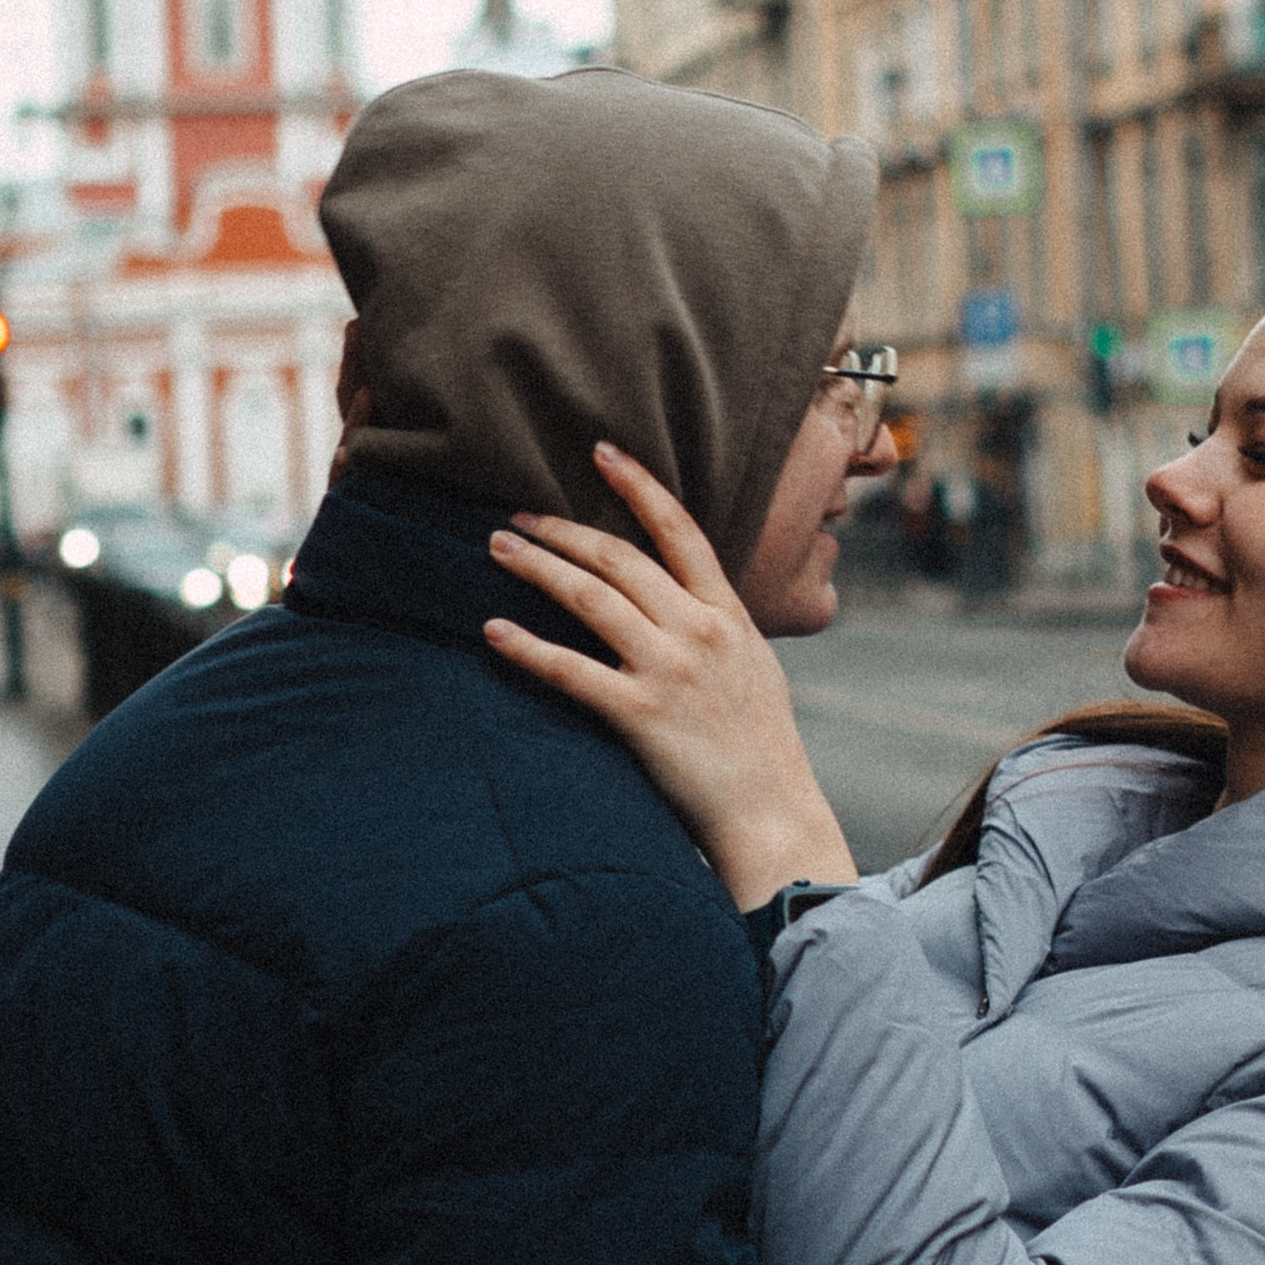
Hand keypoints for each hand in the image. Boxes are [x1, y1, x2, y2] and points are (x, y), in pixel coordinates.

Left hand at [484, 445, 855, 908]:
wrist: (771, 813)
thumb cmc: (762, 747)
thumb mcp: (755, 667)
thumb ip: (720, 626)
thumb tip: (685, 599)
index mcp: (729, 615)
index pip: (681, 531)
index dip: (638, 486)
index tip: (601, 452)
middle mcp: (698, 632)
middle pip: (620, 558)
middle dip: (564, 528)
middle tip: (519, 511)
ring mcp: (669, 670)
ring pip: (589, 597)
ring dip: (537, 566)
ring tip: (497, 547)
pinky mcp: (639, 714)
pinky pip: (569, 669)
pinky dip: (526, 645)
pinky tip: (493, 629)